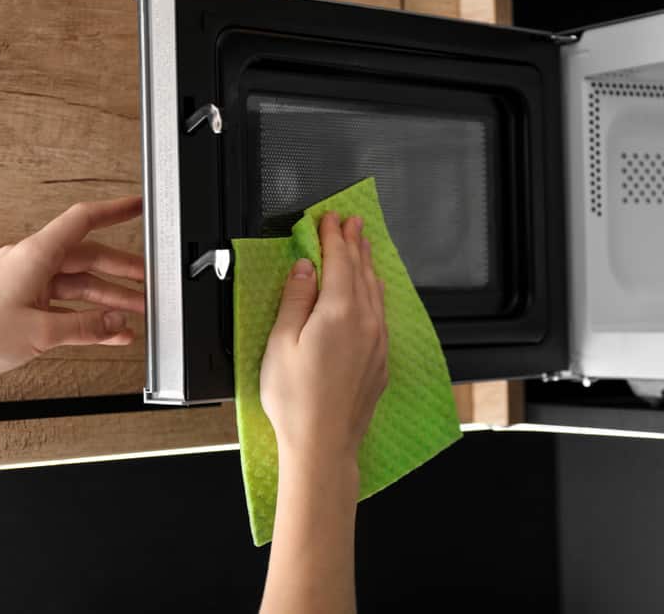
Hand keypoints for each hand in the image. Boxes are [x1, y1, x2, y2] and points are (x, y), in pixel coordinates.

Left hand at [0, 196, 143, 397]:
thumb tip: (117, 321)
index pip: (83, 220)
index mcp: (34, 256)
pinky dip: (89, 317)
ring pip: (80, 286)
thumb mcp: (41, 331)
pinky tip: (109, 331)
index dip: (114, 211)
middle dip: (122, 269)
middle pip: (88, 258)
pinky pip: (67, 307)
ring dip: (109, 299)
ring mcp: (26, 286)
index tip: (138, 205)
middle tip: (150, 278)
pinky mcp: (22, 307)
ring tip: (137, 311)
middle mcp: (31, 265)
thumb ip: (87, 325)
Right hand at [259, 212, 388, 613]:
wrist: (324, 445)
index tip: (330, 218)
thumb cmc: (296, 401)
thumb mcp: (281, 343)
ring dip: (368, 264)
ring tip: (363, 246)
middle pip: (362, 271)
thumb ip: (295, 300)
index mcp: (340, 313)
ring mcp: (378, 342)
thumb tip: (304, 269)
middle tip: (352, 222)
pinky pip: (382, 312)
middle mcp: (367, 323)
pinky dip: (375, 292)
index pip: (340, 262)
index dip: (334, 237)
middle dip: (355, 243)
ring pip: (376, 291)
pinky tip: (373, 290)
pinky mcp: (381, 360)